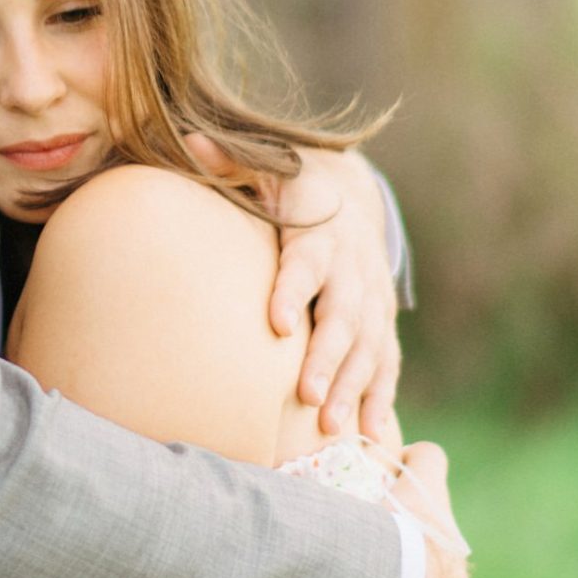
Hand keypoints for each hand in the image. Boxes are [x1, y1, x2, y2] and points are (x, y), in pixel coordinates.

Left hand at [184, 137, 399, 436]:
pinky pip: (388, 362)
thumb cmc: (294, 188)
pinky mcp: (383, 321)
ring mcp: (373, 299)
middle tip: (306, 397)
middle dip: (328, 359)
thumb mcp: (267, 167)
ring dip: (353, 388)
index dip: (293, 292)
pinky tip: (371, 436)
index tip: (276, 324)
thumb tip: (189, 142)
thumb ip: (230, 162)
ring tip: (331, 428)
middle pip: (344, 318)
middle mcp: (353, 270)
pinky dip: (382, 398)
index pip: (306, 265)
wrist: (351, 193)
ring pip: (370, 347)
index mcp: (321, 235)